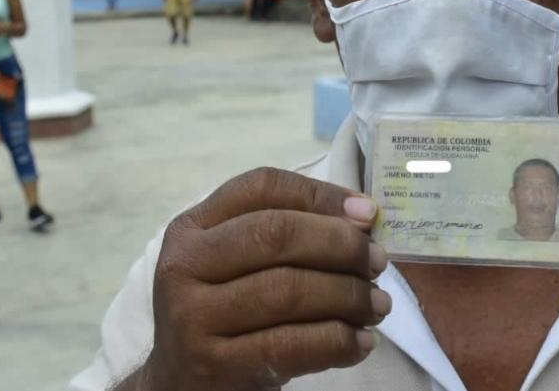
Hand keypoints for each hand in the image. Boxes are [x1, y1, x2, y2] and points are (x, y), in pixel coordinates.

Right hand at [138, 167, 388, 390]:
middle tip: (378, 262)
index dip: (320, 195)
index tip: (368, 213)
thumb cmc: (226, 313)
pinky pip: (289, 345)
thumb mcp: (238, 264)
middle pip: (276, 235)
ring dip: (347, 296)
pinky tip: (361, 342)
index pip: (261, 188)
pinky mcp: (214, 365)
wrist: (181, 383)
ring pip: (287, 291)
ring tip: (377, 306)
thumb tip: (364, 219)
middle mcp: (185, 264)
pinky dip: (336, 341)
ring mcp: (192, 317)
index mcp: (193, 227)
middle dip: (341, 245)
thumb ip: (287, 235)